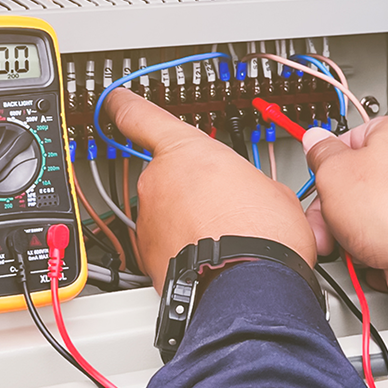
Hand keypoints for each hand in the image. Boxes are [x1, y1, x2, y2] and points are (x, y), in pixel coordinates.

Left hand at [105, 88, 316, 287]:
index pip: (141, 116)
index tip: (116, 99)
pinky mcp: (145, 255)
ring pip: (163, 211)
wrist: (249, 287)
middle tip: (222, 205)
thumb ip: (244, 178)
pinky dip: (180, 248)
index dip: (125, 104)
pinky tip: (210, 258)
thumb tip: (250, 193)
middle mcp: (157, 181)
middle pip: (164, 174)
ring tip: (222, 238)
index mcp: (187, 151)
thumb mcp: (271, 188)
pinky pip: (162, 243)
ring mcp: (148, 219)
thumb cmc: (262, 236)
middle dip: (188, 188)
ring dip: (185, 220)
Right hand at [303, 116, 387, 327]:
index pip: (352, 137)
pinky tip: (372, 258)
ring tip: (350, 245)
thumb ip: (321, 156)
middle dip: (334, 209)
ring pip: (370, 216)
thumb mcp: (335, 174)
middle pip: (358, 182)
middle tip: (325, 222)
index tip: (317, 175)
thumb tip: (316, 141)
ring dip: (351, 235)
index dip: (328, 161)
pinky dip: (375, 252)